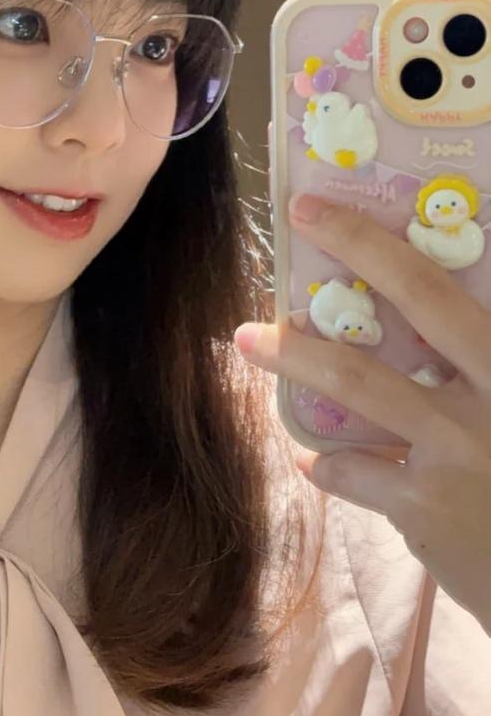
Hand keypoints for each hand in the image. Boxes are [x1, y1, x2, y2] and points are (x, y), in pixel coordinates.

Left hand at [234, 191, 490, 634]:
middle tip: (296, 220)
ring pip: (358, 386)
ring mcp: (454, 453)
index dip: (375, 242)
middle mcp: (489, 397)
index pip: (441, 287)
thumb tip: (435, 321)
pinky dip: (330, 463)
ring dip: (297, 356)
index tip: (318, 205)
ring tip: (249, 338)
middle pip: (414, 307)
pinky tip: (315, 458)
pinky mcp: (424, 510)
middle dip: (353, 254)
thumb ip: (477, 356)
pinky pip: (354, 473)